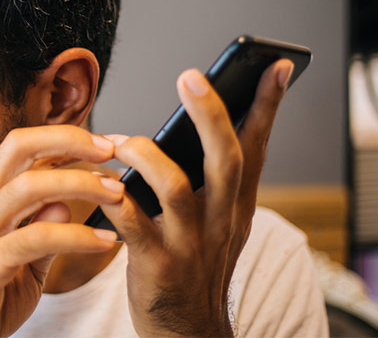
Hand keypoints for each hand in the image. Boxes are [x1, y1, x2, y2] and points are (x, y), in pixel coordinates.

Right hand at [0, 126, 123, 336]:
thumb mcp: (19, 265)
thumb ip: (40, 235)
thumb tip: (63, 202)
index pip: (20, 150)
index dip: (62, 139)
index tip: (103, 145)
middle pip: (17, 149)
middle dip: (67, 140)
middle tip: (111, 150)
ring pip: (27, 187)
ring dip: (79, 183)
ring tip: (116, 193)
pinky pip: (34, 239)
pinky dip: (76, 235)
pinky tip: (103, 241)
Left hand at [101, 59, 294, 336]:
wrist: (188, 328)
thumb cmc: (196, 262)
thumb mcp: (222, 221)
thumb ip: (215, 177)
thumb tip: (207, 120)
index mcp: (236, 203)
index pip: (255, 147)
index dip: (266, 106)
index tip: (275, 65)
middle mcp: (221, 220)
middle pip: (224, 159)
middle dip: (209, 115)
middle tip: (191, 76)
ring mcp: (190, 244)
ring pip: (175, 188)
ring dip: (146, 156)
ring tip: (121, 140)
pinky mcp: (158, 265)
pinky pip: (133, 225)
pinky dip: (116, 200)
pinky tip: (102, 184)